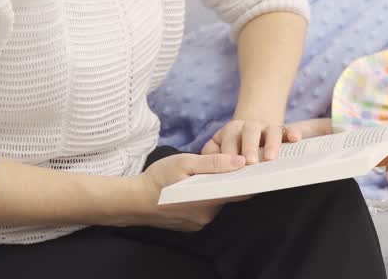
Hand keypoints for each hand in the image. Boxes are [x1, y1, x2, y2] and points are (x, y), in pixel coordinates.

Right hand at [127, 152, 251, 231]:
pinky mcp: (192, 225)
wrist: (133, 201)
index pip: (242, 191)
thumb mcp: (185, 163)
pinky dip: (203, 199)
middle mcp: (208, 215)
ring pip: (216, 202)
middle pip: (228, 196)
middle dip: (227, 182)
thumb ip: (214, 163)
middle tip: (220, 166)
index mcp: (210, 198)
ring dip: (213, 190)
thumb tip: (241, 162)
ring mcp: (200, 222)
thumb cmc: (158, 179)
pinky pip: (205, 210)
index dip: (250, 179)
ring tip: (200, 177)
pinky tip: (192, 190)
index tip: (254, 167)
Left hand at [201, 119, 301, 163]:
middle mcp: (250, 127)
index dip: (229, 151)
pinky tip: (295, 139)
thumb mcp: (218, 145)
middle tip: (250, 162)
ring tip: (270, 158)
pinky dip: (292, 132)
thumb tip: (208, 165)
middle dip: (249, 147)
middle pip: (249, 133)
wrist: (252, 127)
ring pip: (271, 131)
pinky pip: (289, 129)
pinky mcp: (282, 131)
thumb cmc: (233, 143)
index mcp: (231, 131)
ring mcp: (267, 128)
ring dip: (271, 143)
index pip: (229, 140)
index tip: (229, 163)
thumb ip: (211, 154)